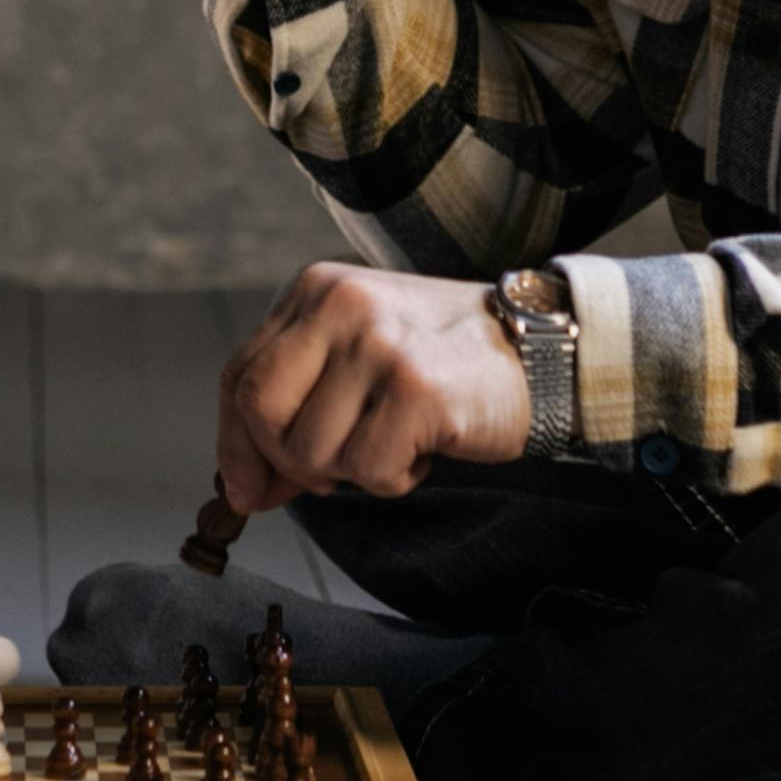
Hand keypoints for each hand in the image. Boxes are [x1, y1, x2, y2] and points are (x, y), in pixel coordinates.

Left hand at [218, 263, 529, 507]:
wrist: (543, 352)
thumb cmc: (445, 361)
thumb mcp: (359, 356)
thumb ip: (298, 404)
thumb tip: (243, 488)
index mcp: (317, 291)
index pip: (239, 376)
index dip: (237, 444)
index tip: (249, 489)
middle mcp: (342, 305)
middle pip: (260, 411)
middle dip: (287, 462)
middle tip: (334, 472)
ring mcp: (379, 344)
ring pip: (312, 451)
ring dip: (353, 471)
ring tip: (397, 440)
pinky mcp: (416, 389)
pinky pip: (369, 471)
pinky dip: (394, 479)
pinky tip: (425, 449)